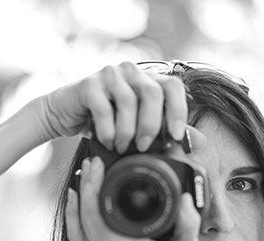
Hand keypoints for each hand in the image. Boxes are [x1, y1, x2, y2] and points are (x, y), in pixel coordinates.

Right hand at [38, 62, 187, 152]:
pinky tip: (106, 140)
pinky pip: (103, 108)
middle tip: (143, 146)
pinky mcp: (88, 84)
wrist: (64, 114)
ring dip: (126, 131)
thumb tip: (199, 141)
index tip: (174, 136)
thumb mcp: (137, 126)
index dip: (177, 110)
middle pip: (152, 93)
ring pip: (128, 101)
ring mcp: (109, 74)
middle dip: (150, 125)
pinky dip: (107, 130)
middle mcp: (131, 71)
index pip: (173, 86)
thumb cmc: (104, 121)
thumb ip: (165, 130)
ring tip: (121, 147)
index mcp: (147, 79)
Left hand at [65, 154, 201, 240]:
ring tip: (84, 175)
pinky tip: (74, 199)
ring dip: (78, 199)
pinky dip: (72, 217)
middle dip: (87, 187)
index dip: (95, 193)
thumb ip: (188, 224)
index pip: (100, 220)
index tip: (100, 168)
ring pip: (77, 227)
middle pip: (85, 218)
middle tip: (93, 164)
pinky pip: (76, 238)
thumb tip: (186, 199)